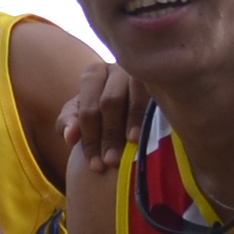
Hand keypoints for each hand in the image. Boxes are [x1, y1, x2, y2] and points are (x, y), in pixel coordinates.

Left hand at [57, 61, 147, 179]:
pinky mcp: (164, 79)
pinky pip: (158, 94)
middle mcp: (119, 68)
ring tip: (133, 143)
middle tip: (112, 161)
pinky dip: (152, 112)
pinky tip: (153, 128)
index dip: (90, 138)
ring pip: (135, 96)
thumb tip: (70, 136)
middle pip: (110, 102)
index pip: (88, 109)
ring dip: (133, 121)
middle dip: (109, 134)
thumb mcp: (82, 117)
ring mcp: (143, 71)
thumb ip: (69, 124)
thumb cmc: (103, 115)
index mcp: (94, 74)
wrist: (137, 110)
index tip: (95, 166)